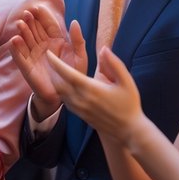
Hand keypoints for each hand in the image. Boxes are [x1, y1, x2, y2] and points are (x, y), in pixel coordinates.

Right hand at [9, 11, 79, 119]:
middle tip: (27, 13)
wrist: (65, 95)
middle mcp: (43, 46)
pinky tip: (14, 40)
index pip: (49, 25)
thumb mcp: (80, 57)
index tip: (39, 8)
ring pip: (26, 40)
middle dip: (30, 21)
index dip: (43, 17)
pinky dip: (16, 48)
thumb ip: (78, 40)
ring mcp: (34, 55)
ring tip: (20, 24)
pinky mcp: (27, 67)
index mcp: (56, 41)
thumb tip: (74, 21)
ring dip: (22, 32)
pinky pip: (20, 56)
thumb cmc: (73, 75)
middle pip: (35, 30)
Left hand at [44, 28, 144, 145]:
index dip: (56, 63)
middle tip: (51, 59)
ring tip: (56, 69)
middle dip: (53, 71)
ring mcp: (79, 109)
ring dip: (56, 81)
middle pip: (58, 83)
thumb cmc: (129, 104)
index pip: (67, 74)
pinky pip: (65, 101)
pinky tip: (65, 84)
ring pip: (60, 93)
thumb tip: (103, 49)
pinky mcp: (79, 115)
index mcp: (91, 89)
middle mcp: (82, 100)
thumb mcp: (127, 82)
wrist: (128, 130)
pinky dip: (61, 91)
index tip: (48, 54)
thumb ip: (115, 64)